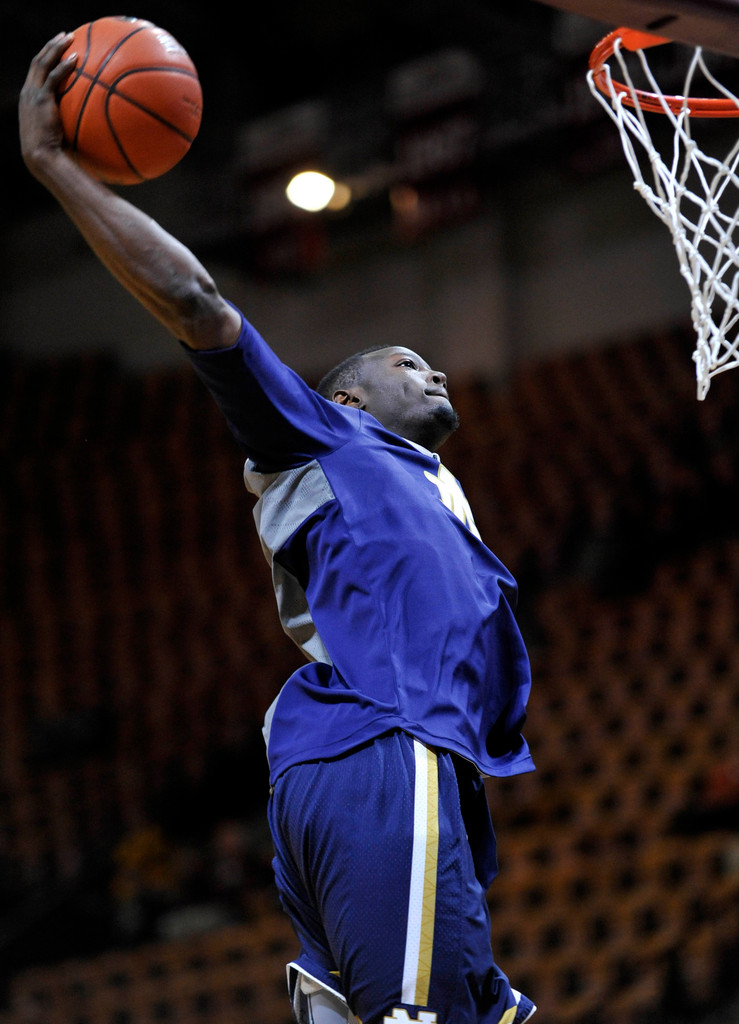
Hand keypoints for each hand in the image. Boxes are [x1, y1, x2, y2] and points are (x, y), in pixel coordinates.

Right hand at [19, 32, 76, 175]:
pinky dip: (63, 66)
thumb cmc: (52, 152)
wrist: (42, 158)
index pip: (36, 72)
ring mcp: (32, 95)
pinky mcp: (41, 100)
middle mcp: (27, 93)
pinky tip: (75, 59)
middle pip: (37, 61)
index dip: (46, 58)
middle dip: (50, 46)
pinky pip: (53, 78)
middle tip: (64, 36)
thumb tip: (86, 122)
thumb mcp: (55, 133)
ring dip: (55, 48)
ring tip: (69, 38)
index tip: (58, 49)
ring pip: (42, 63)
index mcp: (28, 99)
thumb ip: (64, 121)